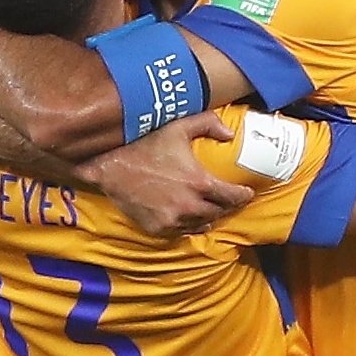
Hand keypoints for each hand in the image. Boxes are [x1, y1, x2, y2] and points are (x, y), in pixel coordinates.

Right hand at [82, 112, 246, 237]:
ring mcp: (173, 220)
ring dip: (207, 215)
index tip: (246, 193)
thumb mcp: (177, 127)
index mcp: (200, 183)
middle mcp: (189, 206)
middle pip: (219, 212)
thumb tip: (230, 134)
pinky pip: (181, 231)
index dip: (243, 195)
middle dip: (225, 205)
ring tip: (208, 207)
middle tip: (227, 199)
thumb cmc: (144, 145)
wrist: (109, 166)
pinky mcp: (158, 229)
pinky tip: (187, 215)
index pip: (233, 197)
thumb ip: (207, 124)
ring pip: (201, 224)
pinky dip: (186, 224)